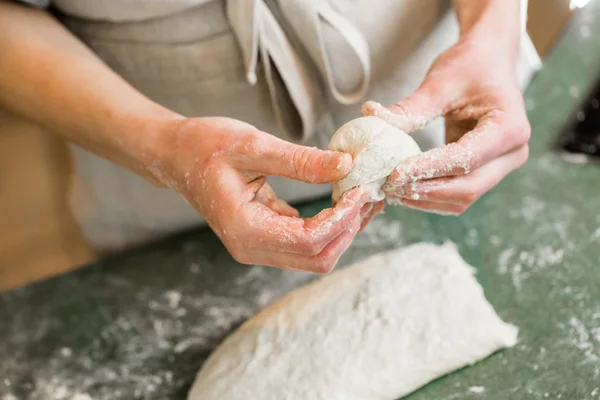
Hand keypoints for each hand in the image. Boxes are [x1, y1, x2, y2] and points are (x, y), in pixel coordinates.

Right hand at [152, 117, 370, 272]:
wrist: (176, 155)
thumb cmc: (204, 146)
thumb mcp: (253, 145)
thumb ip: (300, 160)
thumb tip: (347, 165)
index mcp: (245, 229)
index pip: (310, 241)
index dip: (343, 218)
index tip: (361, 188)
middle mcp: (251, 248)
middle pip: (318, 258)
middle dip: (349, 228)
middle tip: (368, 193)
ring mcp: (257, 247)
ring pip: (315, 255)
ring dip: (342, 229)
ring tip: (360, 195)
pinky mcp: (264, 237)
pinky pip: (305, 242)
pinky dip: (329, 225)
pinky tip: (342, 199)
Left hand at [362, 34, 529, 214]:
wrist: (488, 60)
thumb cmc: (469, 65)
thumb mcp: (440, 83)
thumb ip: (410, 108)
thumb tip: (370, 115)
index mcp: (509, 128)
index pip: (465, 159)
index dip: (428, 170)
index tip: (394, 173)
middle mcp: (512, 153)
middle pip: (468, 188)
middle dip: (426, 191)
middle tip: (388, 186)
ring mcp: (501, 166)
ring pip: (462, 198)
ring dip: (425, 199)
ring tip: (391, 190)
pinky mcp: (485, 172)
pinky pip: (457, 193)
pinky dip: (430, 195)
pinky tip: (403, 188)